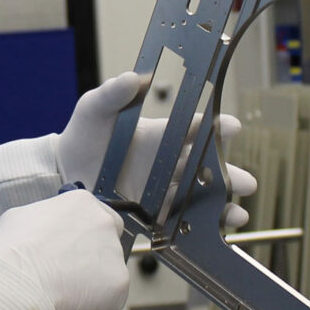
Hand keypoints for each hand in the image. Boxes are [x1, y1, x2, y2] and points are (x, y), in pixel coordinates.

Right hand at [0, 191, 129, 309]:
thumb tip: (40, 236)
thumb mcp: (19, 220)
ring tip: (54, 303)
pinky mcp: (119, 286)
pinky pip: (104, 307)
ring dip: (86, 292)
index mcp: (81, 202)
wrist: (14, 285)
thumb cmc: (10, 252)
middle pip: (107, 244)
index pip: (94, 216)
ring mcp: (115, 254)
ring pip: (105, 279)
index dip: (82, 238)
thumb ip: (42, 223)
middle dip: (92, 262)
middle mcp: (104, 223)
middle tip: (68, 280)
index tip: (69, 254)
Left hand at [54, 72, 255, 227]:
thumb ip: (113, 93)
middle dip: (228, 175)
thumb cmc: (84, 134)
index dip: (216, 126)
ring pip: (198, 196)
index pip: (195, 128)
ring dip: (221, 205)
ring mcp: (160, 188)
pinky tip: (210, 232)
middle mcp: (166, 162)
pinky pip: (177, 220)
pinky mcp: (149, 212)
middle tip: (247, 183)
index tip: (232, 126)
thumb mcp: (94, 107)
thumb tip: (133, 76)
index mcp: (160, 134)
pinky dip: (194, 227)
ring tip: (238, 213)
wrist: (62, 171)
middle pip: (205, 167)